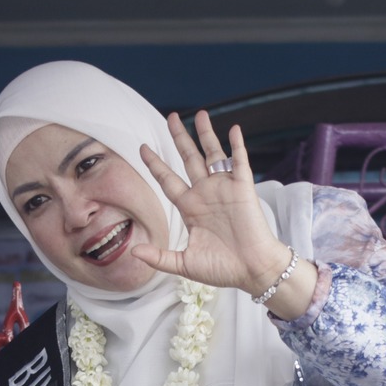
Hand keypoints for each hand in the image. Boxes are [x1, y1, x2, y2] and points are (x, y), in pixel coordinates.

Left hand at [132, 111, 307, 306]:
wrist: (252, 271)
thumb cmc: (222, 269)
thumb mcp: (185, 264)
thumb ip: (159, 257)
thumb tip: (133, 251)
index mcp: (190, 208)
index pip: (168, 180)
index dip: (155, 164)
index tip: (142, 148)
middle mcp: (205, 194)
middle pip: (188, 159)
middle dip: (179, 138)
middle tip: (170, 117)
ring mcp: (224, 189)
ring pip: (212, 154)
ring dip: (206, 134)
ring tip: (199, 114)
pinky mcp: (243, 188)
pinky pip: (239, 162)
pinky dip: (237, 145)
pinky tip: (233, 129)